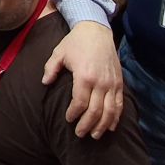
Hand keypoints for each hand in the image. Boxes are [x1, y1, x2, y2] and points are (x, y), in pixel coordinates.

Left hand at [43, 21, 122, 138]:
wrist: (96, 29)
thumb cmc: (76, 42)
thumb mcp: (59, 53)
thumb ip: (50, 69)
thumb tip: (45, 83)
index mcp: (84, 76)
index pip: (79, 102)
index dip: (74, 114)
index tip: (68, 119)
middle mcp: (101, 82)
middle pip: (95, 110)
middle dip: (87, 124)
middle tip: (80, 133)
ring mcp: (112, 83)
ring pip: (110, 110)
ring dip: (102, 125)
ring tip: (94, 135)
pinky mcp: (119, 82)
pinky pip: (119, 103)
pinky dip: (116, 117)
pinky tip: (110, 126)